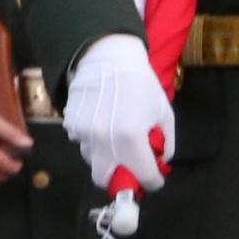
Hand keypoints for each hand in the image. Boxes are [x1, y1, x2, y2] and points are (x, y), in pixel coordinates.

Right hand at [63, 33, 170, 200]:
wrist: (108, 58)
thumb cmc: (141, 84)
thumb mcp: (164, 112)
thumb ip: (167, 142)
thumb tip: (161, 162)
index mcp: (132, 138)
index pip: (144, 176)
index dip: (153, 180)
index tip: (154, 178)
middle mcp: (105, 141)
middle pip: (106, 180)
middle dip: (120, 179)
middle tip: (130, 169)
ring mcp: (85, 134)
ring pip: (93, 161)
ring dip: (106, 157)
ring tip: (116, 138)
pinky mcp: (71, 125)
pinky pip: (83, 143)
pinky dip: (94, 141)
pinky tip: (102, 122)